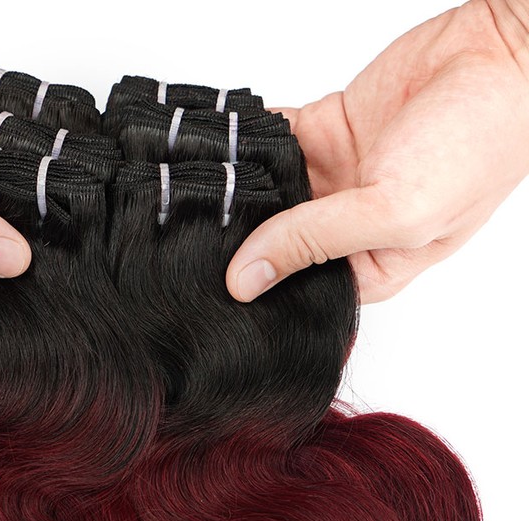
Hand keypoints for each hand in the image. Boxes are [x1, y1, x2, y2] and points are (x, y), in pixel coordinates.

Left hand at [226, 0, 528, 302]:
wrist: (500, 53)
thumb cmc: (478, 144)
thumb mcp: (395, 212)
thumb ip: (315, 241)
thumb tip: (248, 279)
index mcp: (371, 266)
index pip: (298, 290)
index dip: (259, 286)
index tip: (218, 278)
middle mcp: (347, 228)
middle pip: (275, 243)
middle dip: (240, 237)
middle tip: (200, 231)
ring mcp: (333, 181)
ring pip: (267, 195)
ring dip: (240, 189)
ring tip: (204, 190)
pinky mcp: (323, 135)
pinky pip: (273, 145)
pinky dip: (250, 144)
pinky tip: (227, 148)